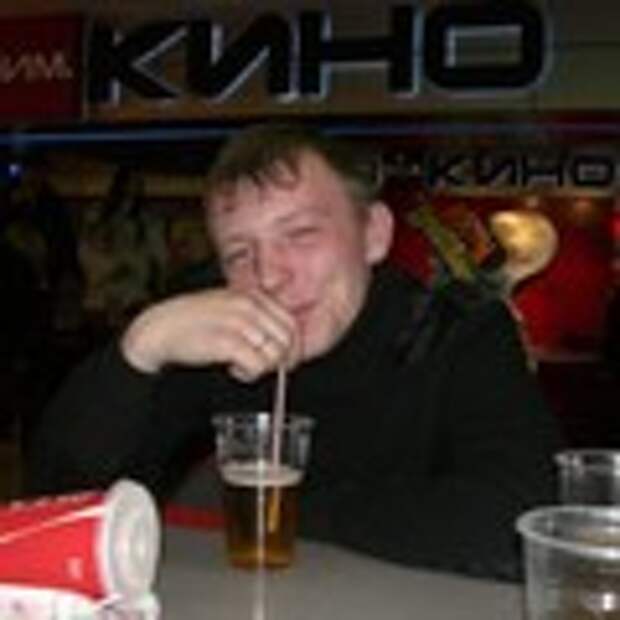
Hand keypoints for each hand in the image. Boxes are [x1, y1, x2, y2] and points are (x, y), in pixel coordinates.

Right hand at [121, 288, 299, 381]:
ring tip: (241, 365)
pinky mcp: (227, 342)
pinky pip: (257, 365)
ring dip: (262, 368)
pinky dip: (248, 373)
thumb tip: (283, 343)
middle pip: (287, 341)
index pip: (291, 323)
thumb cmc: (194, 323)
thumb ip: (256, 319)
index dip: (291, 346)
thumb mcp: (231, 310)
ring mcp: (239, 323)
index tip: (282, 360)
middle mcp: (249, 306)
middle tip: (259, 366)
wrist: (159, 329)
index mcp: (253, 296)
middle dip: (278, 359)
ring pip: (275, 355)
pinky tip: (233, 369)